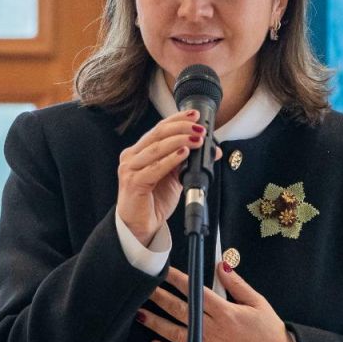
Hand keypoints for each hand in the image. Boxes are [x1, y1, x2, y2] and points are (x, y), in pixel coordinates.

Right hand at [116, 109, 207, 245]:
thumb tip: (212, 150)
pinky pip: (154, 168)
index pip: (158, 129)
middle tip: (199, 128)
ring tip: (197, 139)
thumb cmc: (153, 201)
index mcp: (139, 151)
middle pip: (157, 135)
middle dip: (181, 128)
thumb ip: (188, 162)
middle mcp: (131, 157)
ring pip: (156, 148)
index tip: (194, 115)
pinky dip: (171, 159)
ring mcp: (130, 169)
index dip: (176, 120)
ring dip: (179, 141)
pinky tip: (184, 153)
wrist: (140, 226)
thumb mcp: (174, 177)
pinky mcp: (133, 182)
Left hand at [139, 263, 296, 341]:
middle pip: (180, 311)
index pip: (196, 292)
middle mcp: (213, 330)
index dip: (178, 280)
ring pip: (176, 334)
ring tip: (140, 313)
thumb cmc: (269, 331)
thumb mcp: (257, 302)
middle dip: (160, 298)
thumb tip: (221, 264)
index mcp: (226, 312)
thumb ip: (236, 284)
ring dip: (156, 323)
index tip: (165, 272)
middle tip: (145, 288)